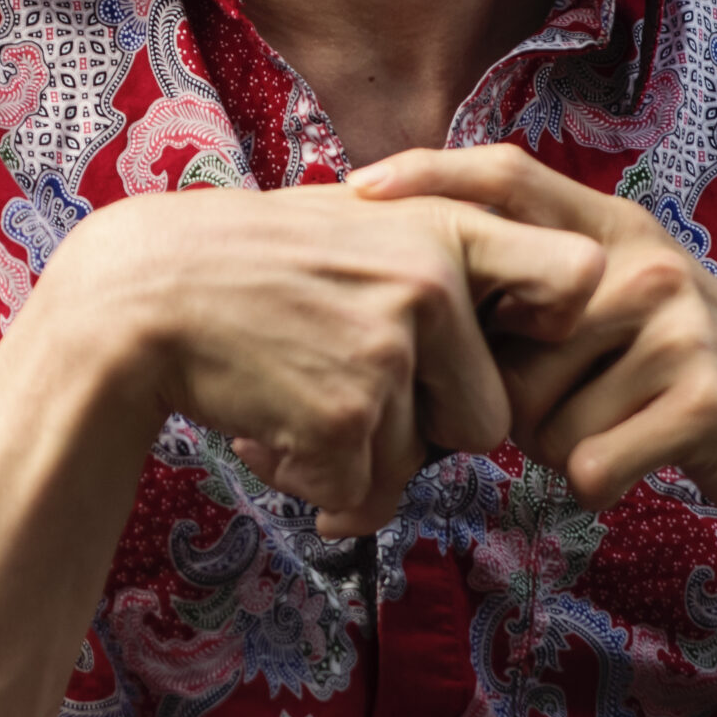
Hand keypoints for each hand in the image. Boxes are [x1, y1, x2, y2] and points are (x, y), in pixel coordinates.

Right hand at [43, 184, 603, 536]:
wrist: (142, 295)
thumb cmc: (249, 261)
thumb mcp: (356, 222)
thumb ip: (437, 258)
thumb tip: (525, 305)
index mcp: (444, 228)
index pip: (574, 279)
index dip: (552, 328)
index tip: (500, 346)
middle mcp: (432, 285)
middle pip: (488, 418)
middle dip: (424, 431)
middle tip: (348, 390)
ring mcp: (389, 352)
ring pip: (418, 467)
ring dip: (359, 460)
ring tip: (293, 398)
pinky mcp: (346, 418)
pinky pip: (363, 494)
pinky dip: (317, 484)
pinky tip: (269, 429)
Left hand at [348, 145, 716, 528]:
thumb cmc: (665, 373)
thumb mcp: (610, 304)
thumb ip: (528, 291)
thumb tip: (410, 303)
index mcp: (610, 227)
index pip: (508, 175)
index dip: (429, 175)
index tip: (357, 188)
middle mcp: (640, 262)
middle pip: (500, 349)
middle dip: (509, 401)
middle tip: (572, 399)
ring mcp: (675, 325)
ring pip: (539, 419)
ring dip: (560, 445)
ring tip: (617, 419)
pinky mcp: (700, 397)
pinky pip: (588, 463)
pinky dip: (598, 481)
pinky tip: (639, 457)